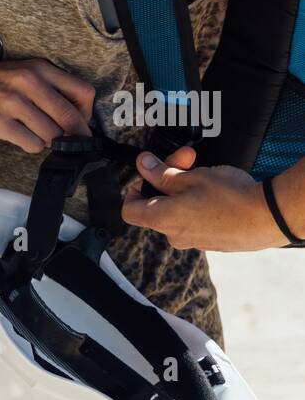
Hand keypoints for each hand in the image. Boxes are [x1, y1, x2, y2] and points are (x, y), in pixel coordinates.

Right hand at [0, 58, 94, 152]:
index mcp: (41, 68)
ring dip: (49, 140)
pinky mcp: (0, 123)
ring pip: (52, 134)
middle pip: (70, 117)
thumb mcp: (27, 72)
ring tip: (38, 133)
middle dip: (75, 134)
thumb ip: (53, 88)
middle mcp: (29, 82)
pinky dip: (33, 145)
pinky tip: (24, 136)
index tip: (80, 121)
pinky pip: (33, 144)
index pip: (83, 93)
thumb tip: (80, 118)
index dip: (86, 112)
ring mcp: (13, 103)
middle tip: (72, 141)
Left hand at [121, 148, 287, 250]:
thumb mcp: (191, 177)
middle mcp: (176, 235)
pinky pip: (196, 220)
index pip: (130, 211)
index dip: (133, 190)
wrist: (269, 217)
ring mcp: (195, 241)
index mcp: (164, 219)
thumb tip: (143, 165)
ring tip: (203, 169)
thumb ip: (163, 173)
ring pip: (178, 210)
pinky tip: (214, 189)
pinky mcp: (212, 241)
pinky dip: (198, 203)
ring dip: (185, 187)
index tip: (146, 175)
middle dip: (168, 177)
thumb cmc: (231, 197)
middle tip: (185, 157)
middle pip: (158, 204)